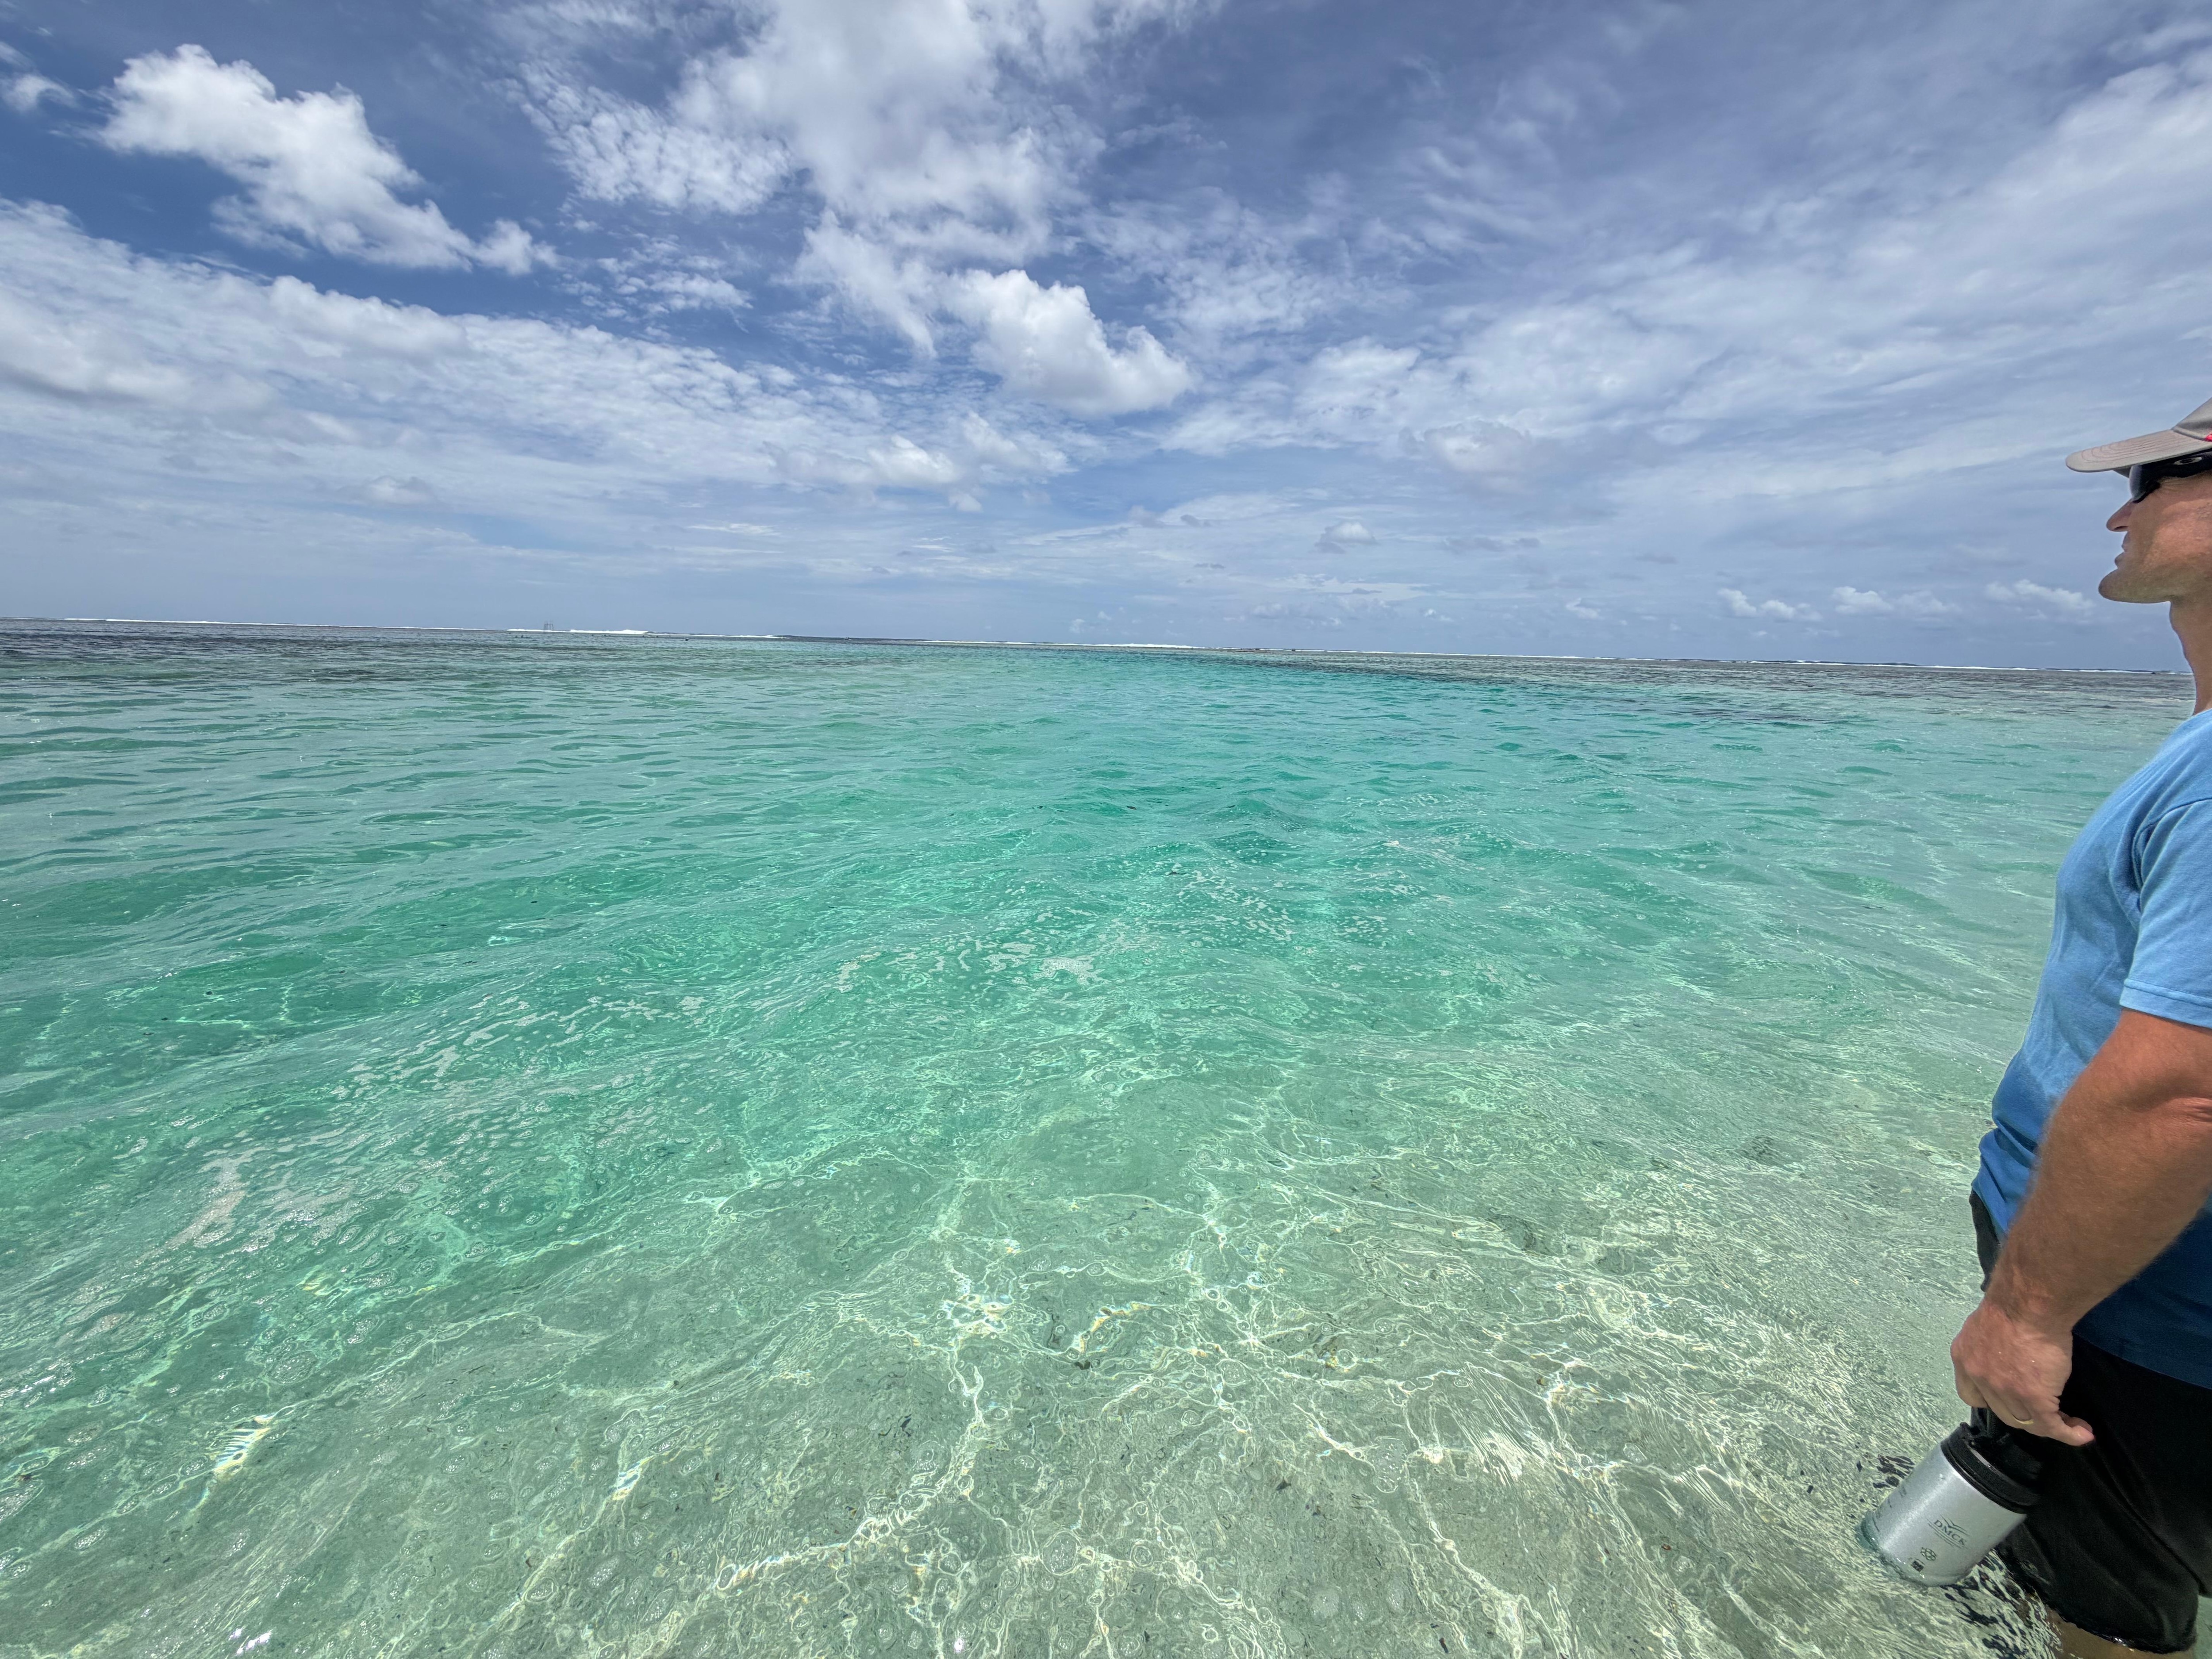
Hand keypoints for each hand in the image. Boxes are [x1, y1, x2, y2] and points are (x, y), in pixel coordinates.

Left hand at [1950, 1297, 2093, 1445]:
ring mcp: (2004, 1390)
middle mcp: (1979, 1377)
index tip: (2013, 1401)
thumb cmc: (2015, 1304)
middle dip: (2026, 1416)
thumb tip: (2007, 1352)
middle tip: (2050, 1414)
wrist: (2028, 1303)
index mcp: (1964, 1357)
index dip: (1993, 1402)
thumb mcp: (1988, 1324)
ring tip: (2072, 1425)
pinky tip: (2083, 1433)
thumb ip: (1992, 1345)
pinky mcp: (2032, 1397)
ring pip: (2027, 1421)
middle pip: (2002, 1411)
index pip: (1972, 1395)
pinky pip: (2051, 1425)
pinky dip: (2069, 1433)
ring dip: (2051, 1426)